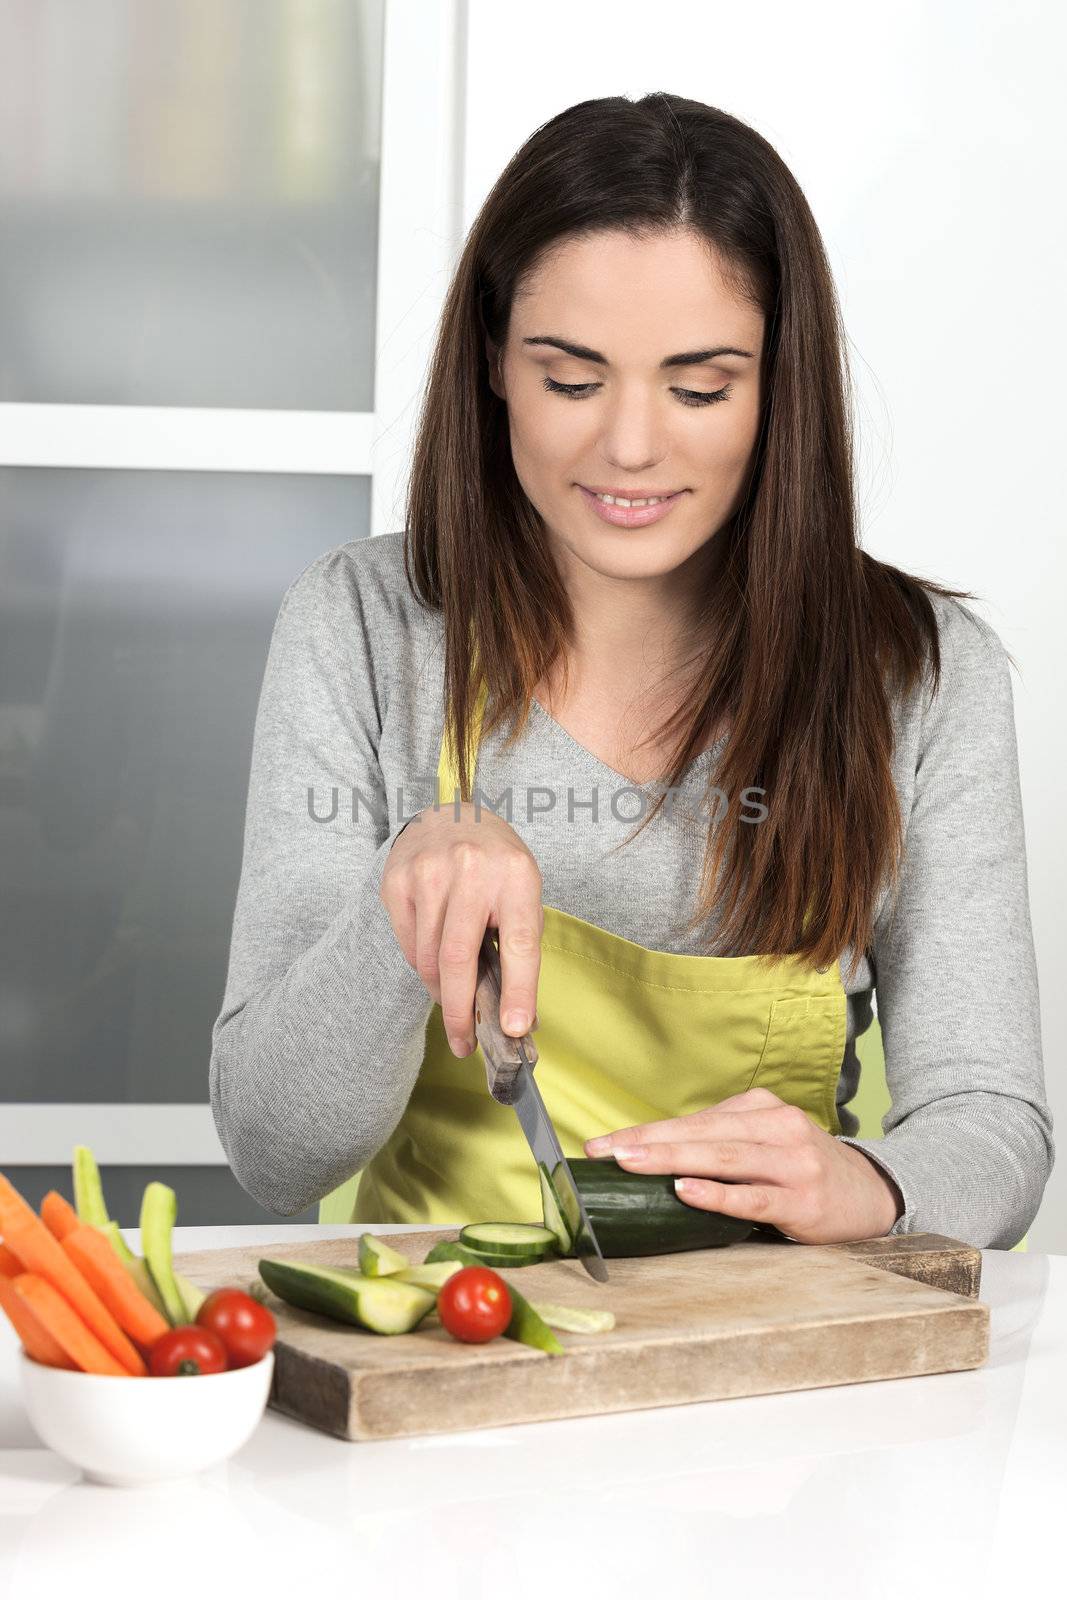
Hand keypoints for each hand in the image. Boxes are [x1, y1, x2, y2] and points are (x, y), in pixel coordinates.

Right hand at [380, 801, 542, 1056]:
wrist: (449, 815)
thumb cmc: (495, 866)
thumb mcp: (522, 894)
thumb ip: (519, 948)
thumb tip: (517, 1019)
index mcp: (516, 876)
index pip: (519, 945)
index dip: (519, 992)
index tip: (514, 1030)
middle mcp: (471, 871)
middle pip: (459, 960)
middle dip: (460, 1013)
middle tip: (463, 1045)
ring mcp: (428, 873)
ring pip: (429, 959)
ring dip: (440, 990)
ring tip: (452, 993)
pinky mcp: (396, 881)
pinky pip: (408, 946)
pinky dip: (422, 964)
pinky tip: (434, 953)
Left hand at [583, 1086, 903, 1242]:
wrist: (875, 1193)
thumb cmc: (804, 1170)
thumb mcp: (766, 1143)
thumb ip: (721, 1145)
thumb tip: (650, 1159)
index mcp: (760, 1108)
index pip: (692, 1120)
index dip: (644, 1132)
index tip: (601, 1146)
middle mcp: (777, 1126)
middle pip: (701, 1133)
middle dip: (647, 1143)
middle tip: (604, 1153)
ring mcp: (793, 1161)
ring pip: (723, 1157)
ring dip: (672, 1159)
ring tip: (631, 1164)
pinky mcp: (804, 1199)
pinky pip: (753, 1194)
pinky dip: (717, 1193)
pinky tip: (686, 1191)